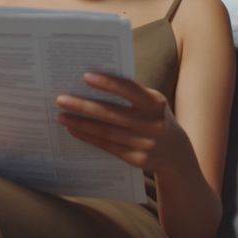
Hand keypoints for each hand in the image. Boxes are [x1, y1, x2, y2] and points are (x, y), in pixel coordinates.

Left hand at [56, 73, 178, 173]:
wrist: (176, 152)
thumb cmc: (154, 116)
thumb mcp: (150, 102)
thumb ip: (129, 93)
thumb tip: (92, 82)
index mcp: (155, 103)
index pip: (129, 90)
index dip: (107, 83)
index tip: (85, 76)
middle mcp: (152, 124)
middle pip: (111, 114)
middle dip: (84, 106)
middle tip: (61, 99)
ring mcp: (144, 144)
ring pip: (106, 132)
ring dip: (81, 123)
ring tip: (62, 115)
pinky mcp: (136, 160)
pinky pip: (107, 146)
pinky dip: (88, 137)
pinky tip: (74, 129)